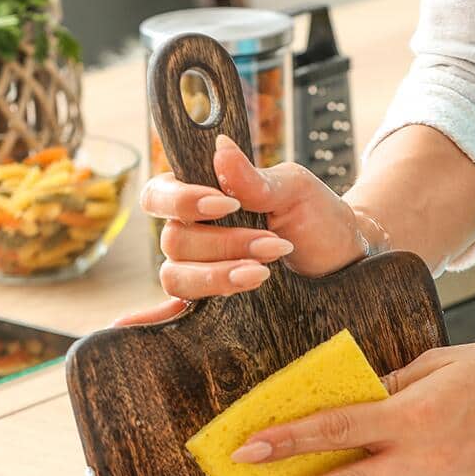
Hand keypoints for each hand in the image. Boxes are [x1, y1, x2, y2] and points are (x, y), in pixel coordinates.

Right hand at [117, 135, 374, 324]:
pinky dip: (148, 320)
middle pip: (173, 242)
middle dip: (223, 244)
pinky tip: (129, 327)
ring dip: (218, 276)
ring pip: (176, 277)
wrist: (345, 258)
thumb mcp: (294, 189)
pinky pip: (171, 313)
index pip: (159, 195)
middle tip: (272, 245)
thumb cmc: (317, 216)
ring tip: (263, 272)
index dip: (182, 201)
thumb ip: (255, 177)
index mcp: (202, 198)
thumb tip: (220, 148)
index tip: (225, 204)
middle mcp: (193, 235)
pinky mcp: (214, 305)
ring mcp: (200, 271)